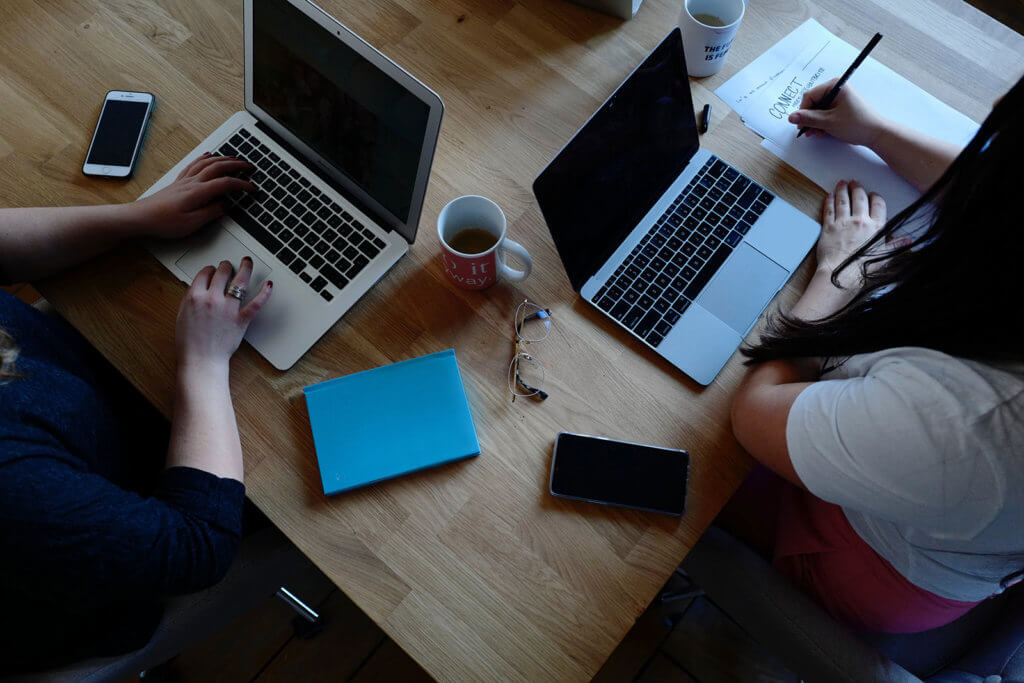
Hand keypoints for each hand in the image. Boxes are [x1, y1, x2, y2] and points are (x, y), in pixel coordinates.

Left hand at [129, 153, 255, 238]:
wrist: (141, 217)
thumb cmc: (164, 222)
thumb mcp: (192, 223)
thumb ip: (212, 212)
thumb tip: (226, 205)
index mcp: (198, 192)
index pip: (226, 184)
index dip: (242, 185)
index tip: (253, 188)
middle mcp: (192, 182)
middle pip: (218, 167)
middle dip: (236, 164)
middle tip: (249, 166)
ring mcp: (184, 180)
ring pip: (207, 163)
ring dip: (223, 158)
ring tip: (235, 158)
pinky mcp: (178, 182)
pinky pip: (194, 164)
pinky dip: (204, 157)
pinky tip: (208, 155)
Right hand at [176, 257, 271, 371]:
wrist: (201, 359)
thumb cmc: (189, 341)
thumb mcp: (182, 314)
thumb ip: (190, 298)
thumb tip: (198, 286)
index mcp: (194, 296)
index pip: (205, 272)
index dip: (210, 269)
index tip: (213, 270)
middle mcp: (212, 298)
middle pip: (222, 272)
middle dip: (226, 266)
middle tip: (228, 266)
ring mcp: (228, 308)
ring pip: (240, 280)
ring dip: (245, 268)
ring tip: (247, 262)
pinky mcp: (241, 319)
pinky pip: (256, 303)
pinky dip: (264, 292)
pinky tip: (269, 284)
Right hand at [788, 80, 884, 146]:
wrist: (875, 134)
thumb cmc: (856, 124)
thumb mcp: (829, 122)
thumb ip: (808, 119)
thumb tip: (791, 117)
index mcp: (835, 86)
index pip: (810, 96)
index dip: (803, 111)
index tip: (801, 125)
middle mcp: (836, 89)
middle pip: (813, 103)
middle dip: (809, 119)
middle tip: (808, 131)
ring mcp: (838, 98)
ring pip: (817, 110)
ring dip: (814, 123)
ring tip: (817, 134)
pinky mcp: (840, 107)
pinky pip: (824, 114)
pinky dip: (821, 123)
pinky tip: (822, 132)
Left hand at [817, 180, 888, 286]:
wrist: (840, 275)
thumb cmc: (861, 269)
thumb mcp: (884, 256)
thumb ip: (895, 245)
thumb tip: (907, 240)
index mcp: (876, 227)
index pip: (878, 205)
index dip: (875, 197)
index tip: (873, 195)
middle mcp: (860, 221)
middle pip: (860, 198)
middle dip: (858, 188)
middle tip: (855, 183)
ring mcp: (843, 223)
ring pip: (843, 200)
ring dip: (843, 190)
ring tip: (842, 183)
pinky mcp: (828, 227)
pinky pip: (829, 209)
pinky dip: (830, 200)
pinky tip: (830, 195)